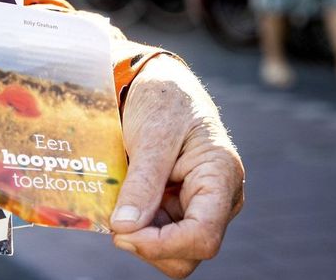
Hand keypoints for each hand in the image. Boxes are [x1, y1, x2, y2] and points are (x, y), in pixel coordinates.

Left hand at [110, 57, 244, 278]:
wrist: (157, 83)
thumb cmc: (163, 99)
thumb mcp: (152, 135)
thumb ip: (142, 182)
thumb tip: (124, 228)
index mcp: (221, 176)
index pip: (203, 236)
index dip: (162, 245)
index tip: (122, 231)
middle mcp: (218, 199)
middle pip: (189, 253)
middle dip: (149, 246)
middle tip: (114, 221)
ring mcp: (199, 206)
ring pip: (173, 252)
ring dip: (141, 239)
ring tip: (119, 206)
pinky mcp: (179, 209)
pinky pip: (160, 237)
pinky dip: (137, 230)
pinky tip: (123, 205)